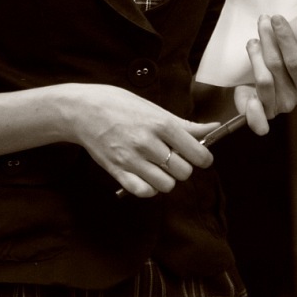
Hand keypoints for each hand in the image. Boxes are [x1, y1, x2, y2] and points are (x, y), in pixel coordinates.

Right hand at [63, 83, 217, 198]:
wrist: (84, 109)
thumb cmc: (120, 104)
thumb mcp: (153, 108)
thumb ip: (184, 123)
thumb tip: (212, 128)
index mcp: (160, 123)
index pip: (196, 152)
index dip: (203, 158)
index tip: (201, 156)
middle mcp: (147, 143)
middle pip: (183, 171)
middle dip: (183, 167)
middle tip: (175, 158)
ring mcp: (131, 159)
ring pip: (166, 185)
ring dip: (167, 178)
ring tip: (159, 166)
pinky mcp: (117, 171)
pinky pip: (144, 192)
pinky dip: (149, 188)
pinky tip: (146, 175)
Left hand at [235, 15, 296, 134]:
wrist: (263, 85)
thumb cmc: (280, 63)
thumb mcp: (288, 54)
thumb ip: (289, 44)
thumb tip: (278, 19)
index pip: (296, 61)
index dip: (285, 39)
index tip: (277, 18)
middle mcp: (294, 100)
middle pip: (277, 66)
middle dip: (268, 39)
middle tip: (263, 20)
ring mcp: (277, 108)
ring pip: (264, 80)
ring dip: (255, 56)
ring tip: (253, 41)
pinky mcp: (259, 114)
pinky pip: (257, 120)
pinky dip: (254, 112)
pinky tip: (252, 101)